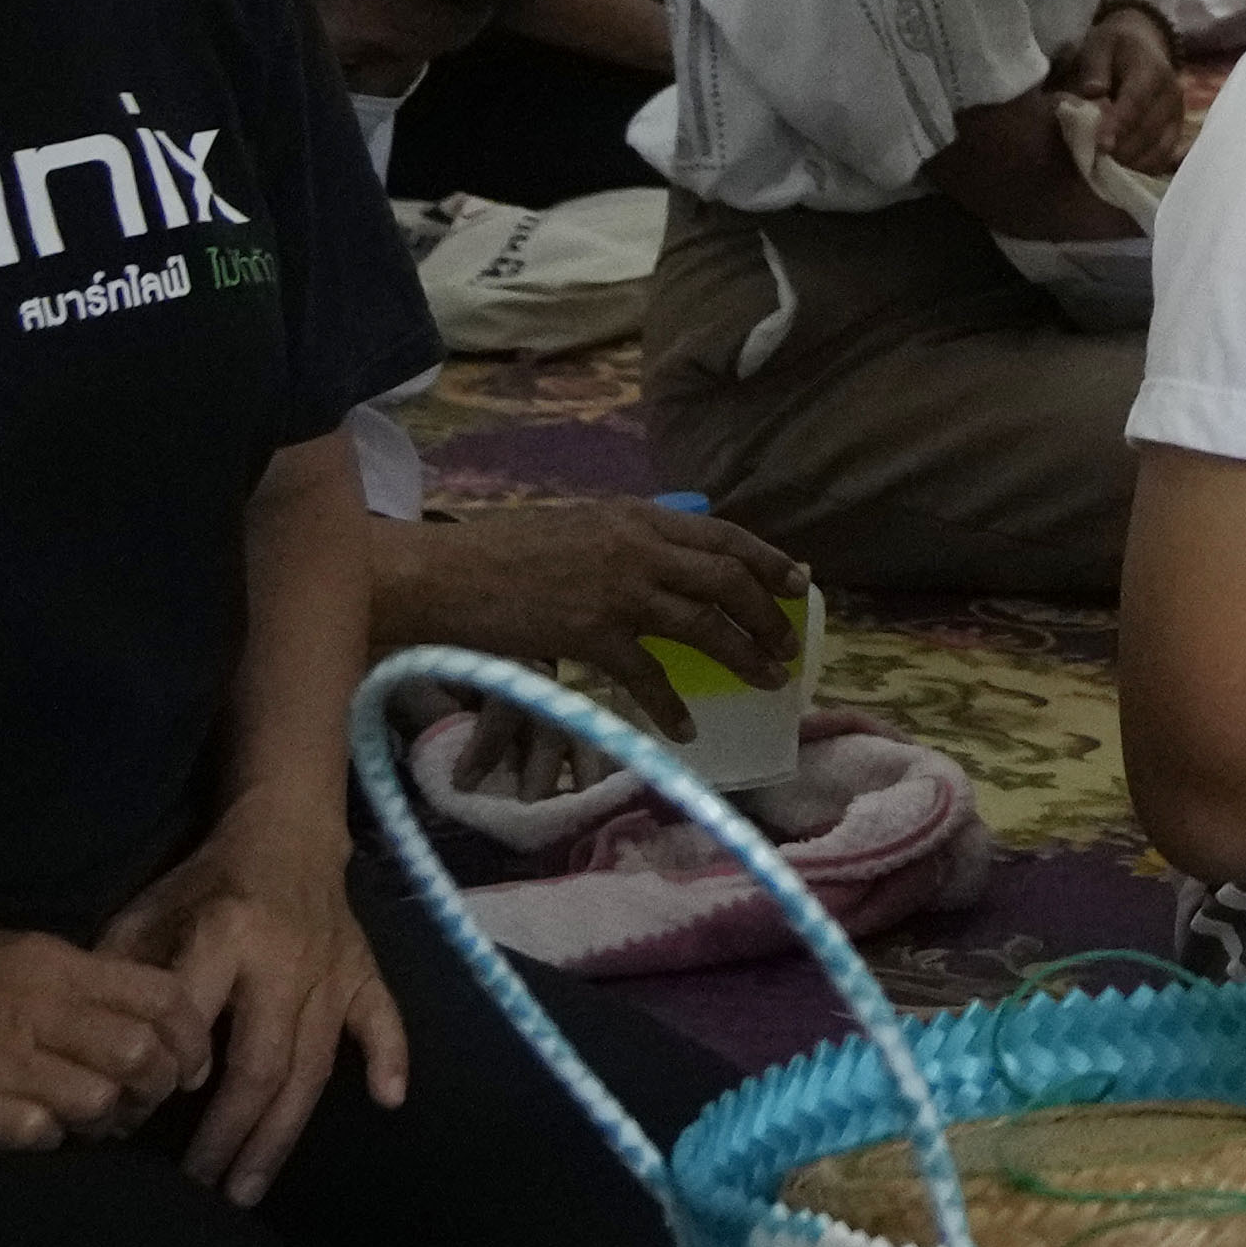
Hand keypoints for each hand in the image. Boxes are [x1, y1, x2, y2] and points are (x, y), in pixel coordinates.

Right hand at [0, 927, 200, 1150]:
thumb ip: (52, 977)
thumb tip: (115, 1010)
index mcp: (41, 958)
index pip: (161, 993)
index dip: (188, 1039)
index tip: (183, 1070)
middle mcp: (27, 1000)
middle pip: (143, 1053)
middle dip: (154, 1092)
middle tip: (132, 1111)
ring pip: (98, 1097)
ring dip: (100, 1124)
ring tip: (81, 1130)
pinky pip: (34, 1132)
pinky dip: (44, 1141)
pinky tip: (25, 1136)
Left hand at [99, 833, 405, 1202]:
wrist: (285, 833)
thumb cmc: (204, 882)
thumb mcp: (145, 912)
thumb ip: (122, 977)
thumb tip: (103, 1056)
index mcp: (225, 937)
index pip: (194, 1025)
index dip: (166, 1078)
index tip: (141, 1119)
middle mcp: (284, 961)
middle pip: (260, 1066)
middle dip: (229, 1136)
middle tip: (201, 1190)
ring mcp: (332, 972)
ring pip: (313, 1066)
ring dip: (281, 1134)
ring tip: (249, 1187)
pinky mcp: (365, 973)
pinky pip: (383, 1021)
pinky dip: (389, 1059)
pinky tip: (386, 1102)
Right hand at [368, 497, 811, 704]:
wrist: (447, 574)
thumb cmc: (503, 551)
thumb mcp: (579, 526)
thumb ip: (626, 541)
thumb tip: (667, 564)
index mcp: (637, 517)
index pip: (724, 536)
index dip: (768, 561)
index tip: (798, 583)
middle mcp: (639, 548)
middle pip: (728, 580)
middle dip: (767, 616)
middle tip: (787, 645)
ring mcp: (619, 591)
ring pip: (705, 625)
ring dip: (744, 656)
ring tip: (767, 681)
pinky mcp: (593, 634)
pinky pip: (650, 677)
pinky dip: (671, 707)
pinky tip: (685, 729)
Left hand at [1064, 2, 1190, 180]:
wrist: (1144, 43)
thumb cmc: (1116, 47)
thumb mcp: (1100, 45)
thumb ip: (1095, 67)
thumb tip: (1093, 92)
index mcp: (1152, 70)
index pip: (1136, 102)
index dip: (1119, 125)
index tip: (1101, 146)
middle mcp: (1172, 93)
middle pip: (1149, 130)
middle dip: (1123, 149)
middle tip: (1097, 161)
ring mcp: (1179, 113)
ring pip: (1160, 147)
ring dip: (1134, 161)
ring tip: (1109, 168)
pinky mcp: (1179, 128)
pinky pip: (1167, 154)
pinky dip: (1148, 166)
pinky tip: (1128, 171)